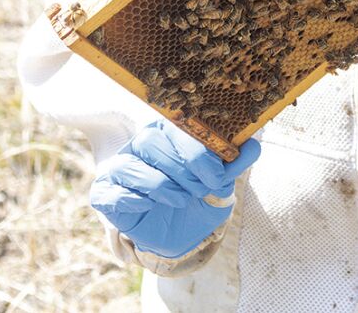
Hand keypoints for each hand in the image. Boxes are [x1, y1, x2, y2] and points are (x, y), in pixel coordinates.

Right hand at [90, 119, 260, 258]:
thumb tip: (253, 145)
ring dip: (161, 185)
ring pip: (130, 164)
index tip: (216, 177)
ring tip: (180, 200)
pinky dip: (133, 199)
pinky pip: (110, 192)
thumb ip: (235, 161)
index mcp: (169, 130)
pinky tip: (150, 207)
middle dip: (181, 169)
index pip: (177, 126)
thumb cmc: (199, 195)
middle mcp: (141, 143)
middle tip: (199, 190)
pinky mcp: (104, 193)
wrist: (181, 230)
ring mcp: (120, 167)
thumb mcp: (221, 180)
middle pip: (151, 140)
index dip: (197, 151)